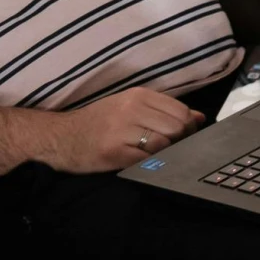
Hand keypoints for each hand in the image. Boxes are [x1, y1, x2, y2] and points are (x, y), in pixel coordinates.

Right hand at [42, 87, 206, 173]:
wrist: (60, 137)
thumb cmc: (98, 122)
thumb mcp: (130, 107)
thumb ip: (164, 110)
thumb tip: (200, 117)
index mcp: (137, 95)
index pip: (180, 110)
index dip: (188, 126)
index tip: (184, 136)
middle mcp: (130, 109)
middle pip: (176, 127)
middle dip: (180, 141)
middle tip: (171, 149)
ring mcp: (121, 131)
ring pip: (164, 143)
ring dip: (165, 154)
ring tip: (154, 156)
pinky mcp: (113, 152)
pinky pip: (145, 159)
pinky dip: (149, 163)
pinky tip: (141, 162)